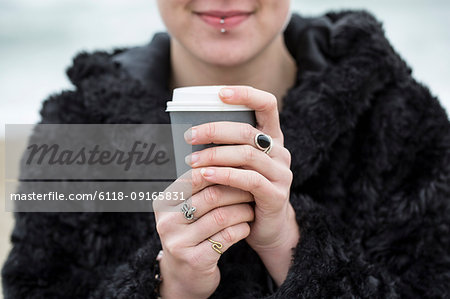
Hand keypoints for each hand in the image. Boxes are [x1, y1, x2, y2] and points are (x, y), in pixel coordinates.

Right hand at [153, 168, 254, 298]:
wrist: (185, 274)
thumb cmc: (192, 232)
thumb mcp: (188, 208)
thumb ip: (201, 185)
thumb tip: (229, 154)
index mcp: (164, 202)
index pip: (195, 176)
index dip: (222, 171)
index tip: (241, 169)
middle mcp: (167, 221)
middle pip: (212, 195)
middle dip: (237, 190)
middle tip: (253, 188)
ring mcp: (178, 242)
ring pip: (222, 216)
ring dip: (243, 210)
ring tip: (251, 208)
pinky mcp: (194, 260)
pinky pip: (227, 237)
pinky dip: (242, 229)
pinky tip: (246, 227)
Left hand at [184, 86, 299, 284]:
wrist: (265, 228)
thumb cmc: (243, 191)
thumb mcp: (236, 165)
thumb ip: (224, 148)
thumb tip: (189, 133)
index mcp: (271, 138)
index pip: (267, 104)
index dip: (246, 94)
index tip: (220, 94)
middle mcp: (280, 151)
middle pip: (248, 131)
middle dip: (215, 130)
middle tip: (189, 136)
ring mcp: (281, 173)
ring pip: (247, 155)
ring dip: (215, 155)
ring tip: (192, 161)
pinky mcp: (276, 195)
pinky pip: (250, 180)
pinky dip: (225, 175)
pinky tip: (206, 175)